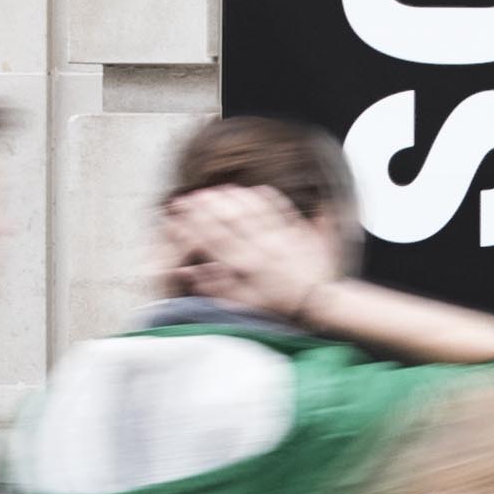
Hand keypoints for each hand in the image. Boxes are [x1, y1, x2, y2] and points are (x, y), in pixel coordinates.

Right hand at [169, 183, 341, 321]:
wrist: (316, 301)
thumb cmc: (276, 304)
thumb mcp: (240, 302)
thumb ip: (212, 285)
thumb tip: (186, 271)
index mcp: (245, 265)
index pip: (212, 239)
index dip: (191, 225)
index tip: (176, 215)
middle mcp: (261, 247)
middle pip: (229, 219)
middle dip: (206, 206)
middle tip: (189, 197)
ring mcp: (280, 236)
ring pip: (253, 210)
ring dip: (233, 198)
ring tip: (216, 189)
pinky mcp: (298, 231)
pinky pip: (282, 208)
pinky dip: (268, 197)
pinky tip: (255, 189)